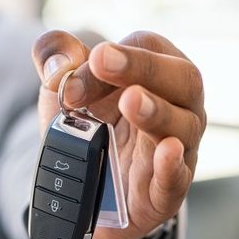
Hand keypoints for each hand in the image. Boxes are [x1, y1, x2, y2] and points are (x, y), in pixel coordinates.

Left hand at [33, 31, 205, 238]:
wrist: (85, 184)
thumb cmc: (89, 124)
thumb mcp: (64, 85)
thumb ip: (54, 56)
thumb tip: (60, 65)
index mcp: (157, 71)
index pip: (149, 48)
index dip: (119, 54)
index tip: (89, 63)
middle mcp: (178, 106)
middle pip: (184, 80)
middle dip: (144, 68)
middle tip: (104, 63)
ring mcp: (179, 149)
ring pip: (184, 127)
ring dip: (157, 112)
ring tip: (130, 102)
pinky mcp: (168, 190)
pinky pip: (178, 177)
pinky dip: (172, 165)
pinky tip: (166, 151)